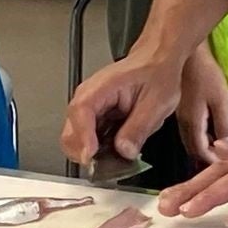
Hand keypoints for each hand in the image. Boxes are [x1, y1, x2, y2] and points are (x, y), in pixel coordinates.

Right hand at [61, 51, 185, 165]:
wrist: (157, 62)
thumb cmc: (156, 74)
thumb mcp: (156, 104)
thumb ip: (138, 129)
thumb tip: (124, 152)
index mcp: (101, 88)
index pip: (80, 112)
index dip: (83, 137)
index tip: (92, 156)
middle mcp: (89, 97)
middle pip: (70, 132)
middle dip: (84, 153)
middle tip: (108, 165)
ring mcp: (90, 108)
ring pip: (76, 139)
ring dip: (92, 154)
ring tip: (116, 158)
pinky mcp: (95, 117)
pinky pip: (88, 139)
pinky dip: (98, 150)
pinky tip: (116, 150)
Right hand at [177, 42, 227, 164]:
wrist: (185, 53)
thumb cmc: (203, 73)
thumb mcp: (219, 100)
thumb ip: (223, 125)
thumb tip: (227, 145)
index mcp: (192, 124)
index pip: (201, 153)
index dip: (214, 163)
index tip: (225, 169)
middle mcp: (183, 124)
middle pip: (193, 151)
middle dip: (206, 161)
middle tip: (220, 169)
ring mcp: (179, 116)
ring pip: (190, 141)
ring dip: (203, 150)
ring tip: (217, 156)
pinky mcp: (180, 108)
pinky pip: (189, 131)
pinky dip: (199, 139)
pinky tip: (209, 136)